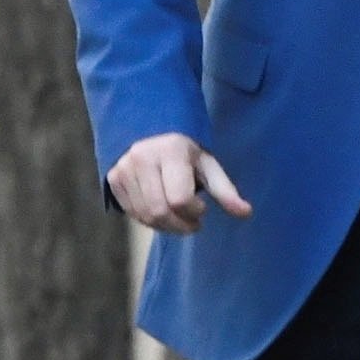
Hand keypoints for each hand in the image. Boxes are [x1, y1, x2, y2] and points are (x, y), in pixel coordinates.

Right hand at [108, 131, 248, 233]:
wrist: (151, 133)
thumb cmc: (187, 153)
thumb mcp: (209, 166)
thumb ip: (226, 191)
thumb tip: (246, 213)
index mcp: (171, 152)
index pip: (179, 199)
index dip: (194, 212)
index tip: (202, 208)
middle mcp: (142, 158)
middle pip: (159, 211)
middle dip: (180, 226)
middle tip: (193, 225)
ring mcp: (123, 168)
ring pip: (144, 216)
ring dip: (166, 226)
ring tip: (179, 219)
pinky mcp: (113, 179)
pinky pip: (132, 213)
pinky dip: (150, 221)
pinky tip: (163, 212)